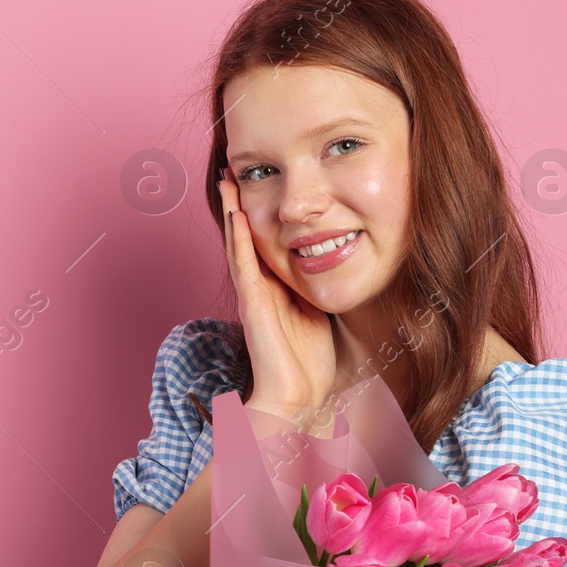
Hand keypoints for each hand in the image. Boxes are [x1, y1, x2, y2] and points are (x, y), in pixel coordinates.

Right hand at [219, 168, 336, 422]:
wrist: (298, 397)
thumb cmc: (310, 363)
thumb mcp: (321, 313)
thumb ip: (321, 289)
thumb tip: (340, 265)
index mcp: (275, 289)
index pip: (264, 242)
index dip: (257, 212)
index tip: (257, 182)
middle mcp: (259, 287)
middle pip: (245, 236)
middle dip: (238, 202)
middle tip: (232, 169)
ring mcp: (253, 294)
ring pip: (238, 243)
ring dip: (232, 210)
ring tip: (227, 180)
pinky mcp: (253, 304)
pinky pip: (244, 264)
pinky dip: (238, 237)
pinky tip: (236, 213)